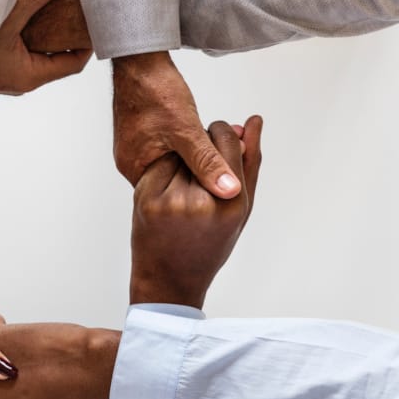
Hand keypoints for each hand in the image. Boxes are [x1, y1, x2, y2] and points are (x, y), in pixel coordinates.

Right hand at [0, 0, 91, 94]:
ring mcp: (7, 73)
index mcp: (31, 75)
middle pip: (56, 56)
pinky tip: (23, 12)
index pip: (73, 63)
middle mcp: (22, 77)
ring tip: (52, 7)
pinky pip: (18, 48)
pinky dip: (25, 32)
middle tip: (75, 10)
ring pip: (36, 51)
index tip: (91, 21)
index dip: (86, 43)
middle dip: (65, 34)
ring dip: (44, 31)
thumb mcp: (4, 23)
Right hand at [113, 51, 240, 198]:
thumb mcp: (187, 130)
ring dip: (195, 154)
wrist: (139, 61)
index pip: (171, 193)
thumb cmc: (156, 90)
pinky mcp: (141, 134)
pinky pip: (168, 148)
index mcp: (134, 168)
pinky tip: (200, 135)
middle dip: (200, 169)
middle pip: (172, 178)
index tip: (220, 179)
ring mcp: (134, 147)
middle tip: (226, 158)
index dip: (198, 187)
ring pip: (173, 162)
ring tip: (216, 144)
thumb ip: (207, 162)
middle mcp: (131, 161)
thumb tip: (229, 191)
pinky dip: (186, 144)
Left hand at [130, 116, 262, 306]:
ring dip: (182, 157)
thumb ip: (250, 162)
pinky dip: (162, 170)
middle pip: (200, 144)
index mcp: (232, 203)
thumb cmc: (211, 243)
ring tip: (184, 186)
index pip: (226, 141)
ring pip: (178, 154)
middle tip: (199, 164)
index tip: (218, 136)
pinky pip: (157, 166)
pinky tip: (166, 190)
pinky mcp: (145, 199)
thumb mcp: (240, 209)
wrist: (169, 278)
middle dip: (202, 145)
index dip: (222, 133)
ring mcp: (170, 201)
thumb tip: (253, 120)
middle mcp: (201, 201)